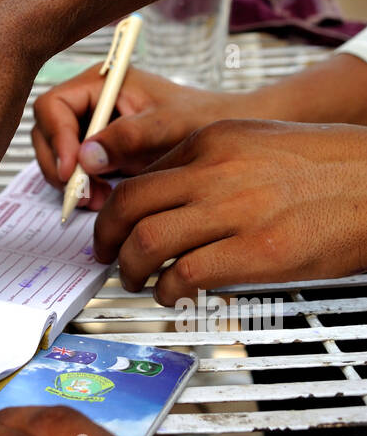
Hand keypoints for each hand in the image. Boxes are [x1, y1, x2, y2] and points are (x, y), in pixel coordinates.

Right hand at [32, 63, 231, 206]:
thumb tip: (85, 158)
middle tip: (82, 192)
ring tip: (98, 198)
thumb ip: (127, 137)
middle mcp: (89, 100)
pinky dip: (81, 187)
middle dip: (59, 164)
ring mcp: (91, 124)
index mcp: (101, 81)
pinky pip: (73, 169)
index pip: (53, 105)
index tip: (72, 170)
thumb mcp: (166, 126)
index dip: (56, 138)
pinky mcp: (96, 148)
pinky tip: (103, 197)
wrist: (219, 133)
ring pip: (55, 153)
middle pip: (46, 131)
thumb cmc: (199, 119)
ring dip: (69, 180)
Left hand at [93, 118, 366, 302]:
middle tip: (106, 255)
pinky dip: (168, 291)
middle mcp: (217, 169)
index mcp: (214, 139)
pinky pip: (187, 275)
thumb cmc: (328, 168)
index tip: (112, 227)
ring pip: (148, 240)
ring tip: (136, 281)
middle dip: (106, 237)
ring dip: (130, 269)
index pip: (140, 172)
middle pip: (130, 203)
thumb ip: (211, 164)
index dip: (116, 207)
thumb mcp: (258, 143)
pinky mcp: (259, 251)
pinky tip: (174, 296)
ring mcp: (237, 210)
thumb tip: (169, 198)